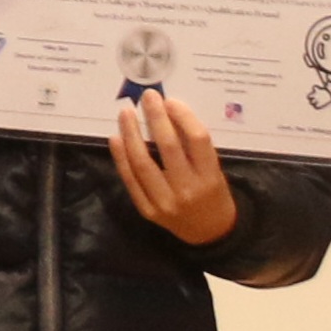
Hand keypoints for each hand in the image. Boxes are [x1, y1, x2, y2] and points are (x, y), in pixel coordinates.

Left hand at [111, 86, 239, 246]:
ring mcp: (165, 201)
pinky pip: (131, 180)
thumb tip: (168, 112)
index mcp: (210, 176)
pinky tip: (116, 138)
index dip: (183, 116)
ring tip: (126, 113)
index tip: (171, 101)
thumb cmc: (213, 193)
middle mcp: (188, 189)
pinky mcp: (148, 210)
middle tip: (147, 97)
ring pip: (143, 162)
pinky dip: (121, 158)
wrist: (209, 233)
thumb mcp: (214, 169)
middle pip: (168, 147)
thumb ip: (194, 147)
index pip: (197, 140)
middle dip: (156, 118)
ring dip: (132, 134)